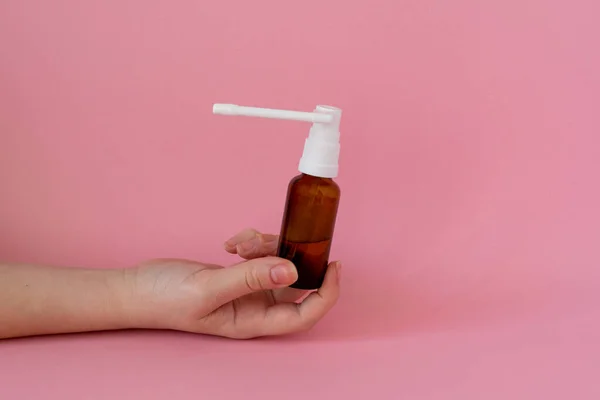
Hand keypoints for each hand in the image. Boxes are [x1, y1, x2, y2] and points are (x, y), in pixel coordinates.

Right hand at [127, 229, 340, 338]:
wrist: (136, 288)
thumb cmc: (165, 299)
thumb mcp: (208, 288)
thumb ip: (249, 278)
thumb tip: (292, 270)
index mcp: (254, 321)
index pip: (305, 313)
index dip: (326, 293)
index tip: (334, 264)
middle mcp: (256, 307)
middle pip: (295, 282)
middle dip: (288, 256)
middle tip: (268, 241)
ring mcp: (247, 289)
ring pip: (276, 262)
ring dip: (264, 245)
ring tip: (240, 243)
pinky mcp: (238, 274)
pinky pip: (259, 253)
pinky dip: (251, 242)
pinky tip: (232, 242)